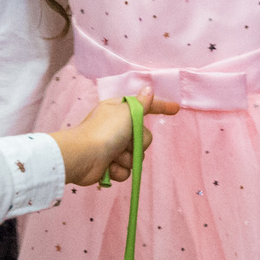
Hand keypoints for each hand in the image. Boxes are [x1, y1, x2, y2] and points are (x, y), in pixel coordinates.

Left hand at [53, 94, 181, 184]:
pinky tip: (109, 167)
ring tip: (113, 157)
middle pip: (143, 138)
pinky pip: (126, 170)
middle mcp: (117, 128)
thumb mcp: (126, 113)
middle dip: (137, 144)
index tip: (175, 109)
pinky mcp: (110, 165)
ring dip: (127, 159)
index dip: (161, 107)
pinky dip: (119, 170)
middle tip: (125, 142)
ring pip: (136, 156)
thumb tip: (149, 89)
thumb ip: (142, 104)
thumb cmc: (104, 132)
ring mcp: (113, 147)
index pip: (146, 107)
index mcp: (119, 110)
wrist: (83, 157)